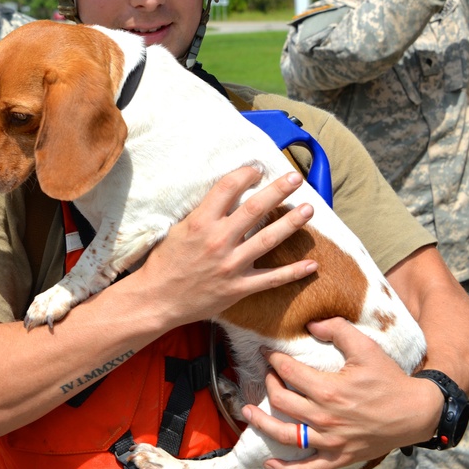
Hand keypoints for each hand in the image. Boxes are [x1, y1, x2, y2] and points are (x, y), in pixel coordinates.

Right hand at [136, 168, 318, 327]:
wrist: (156, 299)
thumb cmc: (164, 263)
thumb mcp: (178, 230)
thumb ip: (202, 214)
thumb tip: (226, 197)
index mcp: (200, 222)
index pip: (228, 188)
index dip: (245, 174)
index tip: (257, 169)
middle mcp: (219, 240)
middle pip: (255, 209)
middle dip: (278, 190)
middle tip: (295, 178)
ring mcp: (231, 265)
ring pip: (269, 239)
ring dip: (291, 222)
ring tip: (309, 209)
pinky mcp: (238, 287)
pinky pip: (271, 279)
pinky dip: (293, 272)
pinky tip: (312, 264)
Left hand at [241, 318, 440, 468]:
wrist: (416, 412)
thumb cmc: (389, 379)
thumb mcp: (366, 347)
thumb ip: (337, 329)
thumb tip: (311, 324)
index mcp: (329, 389)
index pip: (288, 372)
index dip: (273, 359)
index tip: (267, 353)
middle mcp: (325, 417)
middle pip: (281, 401)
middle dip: (269, 385)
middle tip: (267, 376)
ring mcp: (331, 441)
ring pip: (286, 435)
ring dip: (262, 423)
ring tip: (247, 412)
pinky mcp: (339, 457)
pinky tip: (269, 464)